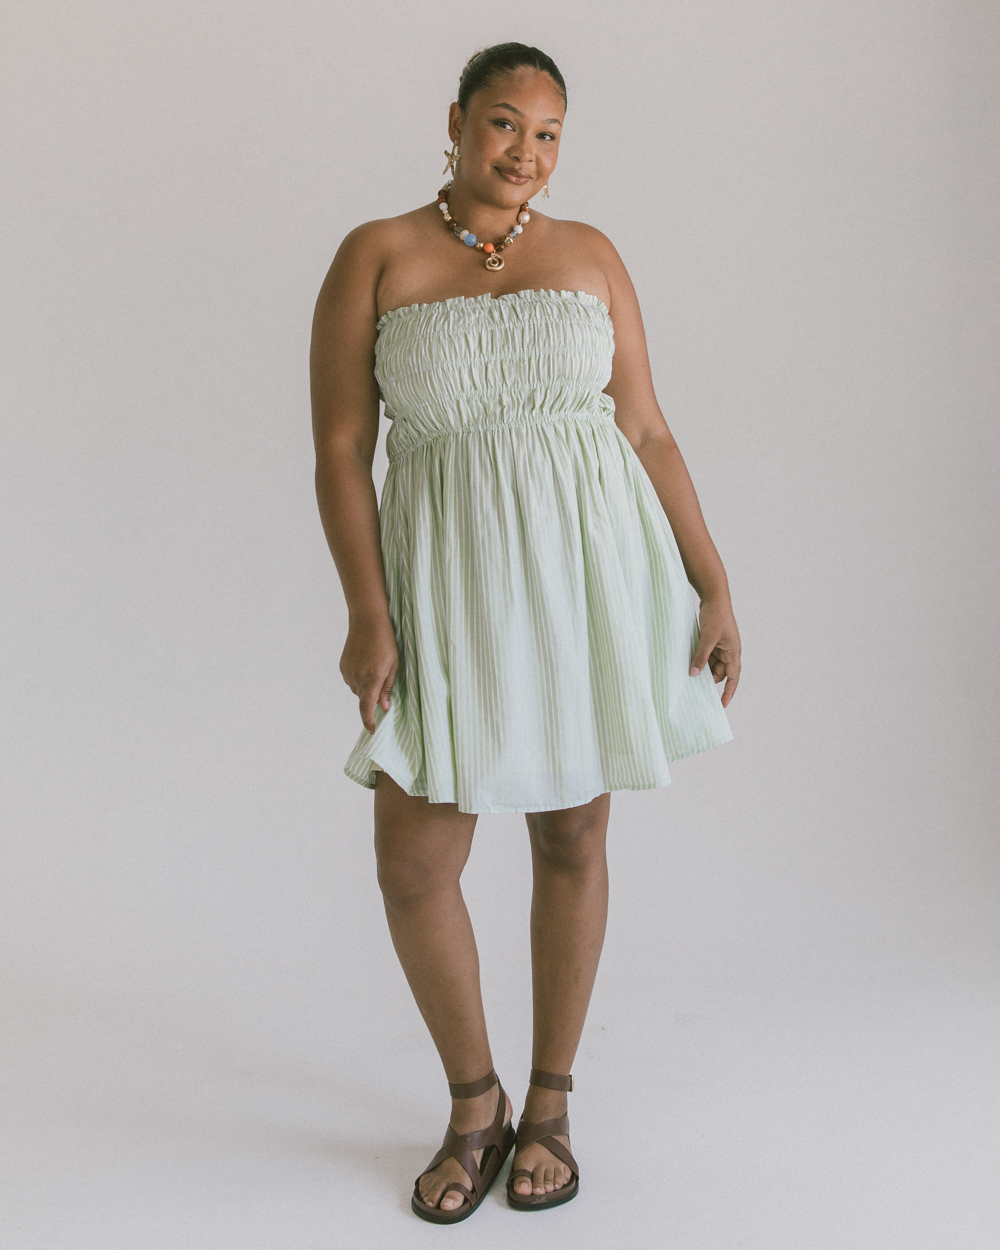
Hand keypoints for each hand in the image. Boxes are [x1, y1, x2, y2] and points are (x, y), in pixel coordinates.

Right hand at [340, 614, 399, 733]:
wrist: (367, 621)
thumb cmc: (386, 642)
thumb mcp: (394, 664)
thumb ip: (388, 688)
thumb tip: (384, 707)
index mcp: (372, 677)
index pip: (367, 706)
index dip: (368, 720)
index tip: (372, 730)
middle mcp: (357, 677)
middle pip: (364, 699)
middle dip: (373, 697)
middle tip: (383, 679)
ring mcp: (347, 672)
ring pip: (357, 690)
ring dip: (366, 686)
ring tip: (374, 667)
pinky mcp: (342, 666)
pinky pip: (351, 680)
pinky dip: (359, 678)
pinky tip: (366, 663)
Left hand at [690, 597, 740, 708]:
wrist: (714, 597)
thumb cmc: (716, 616)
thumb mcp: (707, 638)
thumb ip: (701, 656)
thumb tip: (695, 674)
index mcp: (733, 652)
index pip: (733, 678)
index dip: (728, 692)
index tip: (722, 705)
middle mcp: (729, 651)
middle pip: (720, 672)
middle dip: (708, 678)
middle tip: (693, 684)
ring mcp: (721, 646)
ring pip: (712, 664)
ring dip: (702, 667)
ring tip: (689, 672)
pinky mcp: (713, 641)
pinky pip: (707, 655)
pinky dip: (699, 659)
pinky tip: (689, 661)